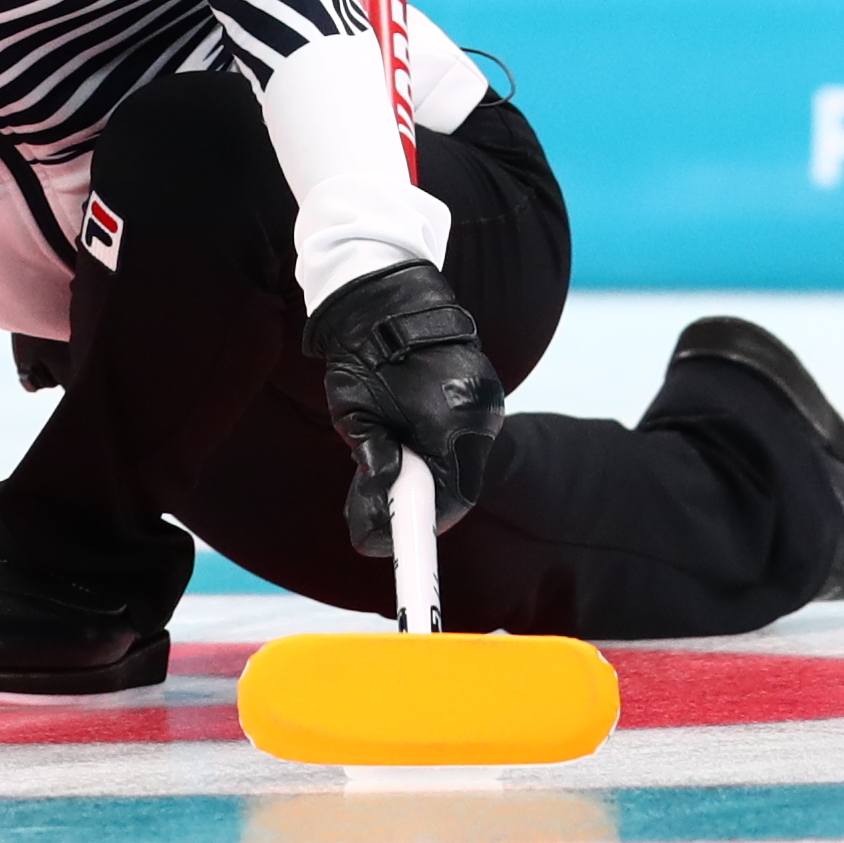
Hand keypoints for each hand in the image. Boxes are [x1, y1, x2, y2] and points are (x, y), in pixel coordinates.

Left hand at [307, 258, 504, 551]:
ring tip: (381, 472)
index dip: (419, 531)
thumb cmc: (363, 350)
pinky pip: (465, 439)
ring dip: (427, 478)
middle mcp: (479, 413)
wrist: (385, 289)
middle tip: (374, 518)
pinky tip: (405, 445)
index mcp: (451, 420)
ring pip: (462, 464)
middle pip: (458, 486)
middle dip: (419, 507)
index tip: (393, 553)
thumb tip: (381, 507)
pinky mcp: (485, 390)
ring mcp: (488, 400)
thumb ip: (373, 462)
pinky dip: (437, 452)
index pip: (448, 500)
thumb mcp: (355, 412)